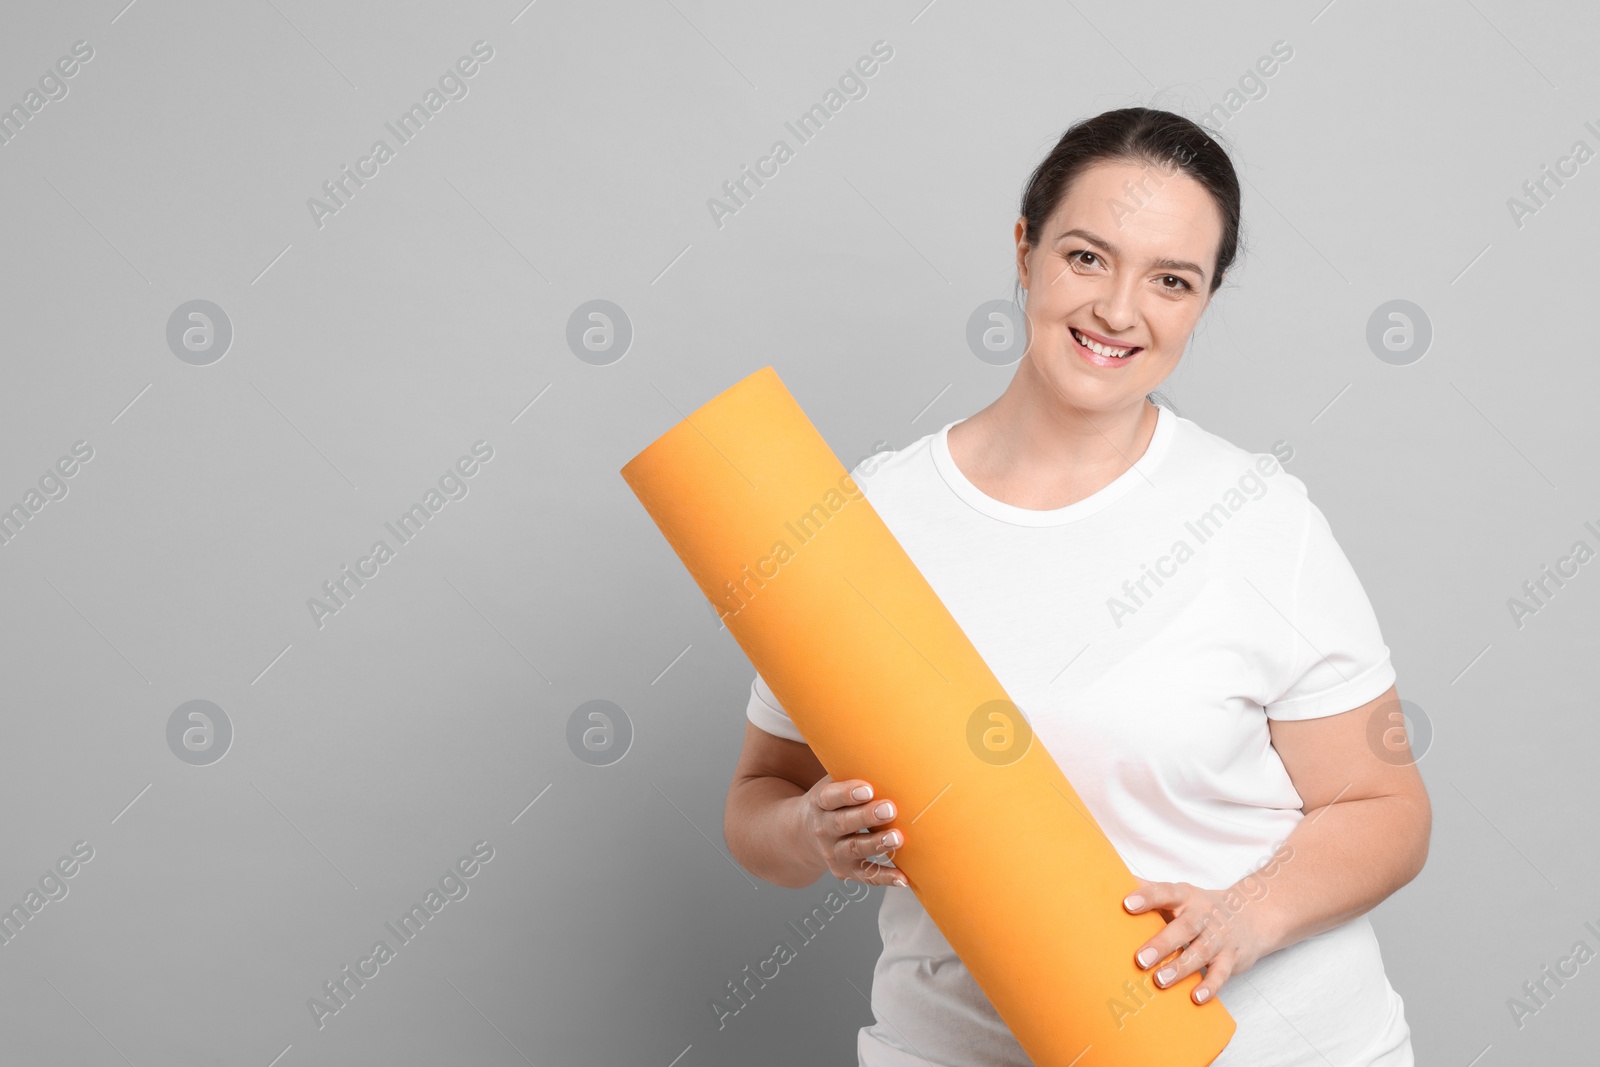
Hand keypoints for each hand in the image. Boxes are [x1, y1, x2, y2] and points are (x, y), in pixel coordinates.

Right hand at [794, 775, 908, 887]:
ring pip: (855, 849)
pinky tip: (903, 877)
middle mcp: (824, 829)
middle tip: (889, 809)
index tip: (868, 789)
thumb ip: (851, 776)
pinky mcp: (846, 871)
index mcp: (819, 803)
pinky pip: (866, 876)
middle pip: (843, 823)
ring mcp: (834, 852)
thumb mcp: (831, 786)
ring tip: (897, 838)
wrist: (803, 835)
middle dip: (866, 816)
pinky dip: (886, 877)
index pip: (830, 797)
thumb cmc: (830, 803)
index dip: (847, 793)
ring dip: (877, 843)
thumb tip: (887, 762)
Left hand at [1123, 879, 1275, 1004]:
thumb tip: (1109, 878)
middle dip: (1162, 943)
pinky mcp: (1231, 958)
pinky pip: (1221, 974)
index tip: (1126, 905)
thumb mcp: (1179, 894)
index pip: (1165, 893)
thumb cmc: (1200, 907)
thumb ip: (1147, 889)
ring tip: (1159, 980)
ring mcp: (1219, 937)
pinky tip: (1196, 998)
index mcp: (1185, 896)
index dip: (1147, 897)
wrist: (1252, 916)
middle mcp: (1204, 915)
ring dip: (1181, 967)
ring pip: (1201, 952)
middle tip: (1140, 959)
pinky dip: (1210, 986)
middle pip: (1185, 927)